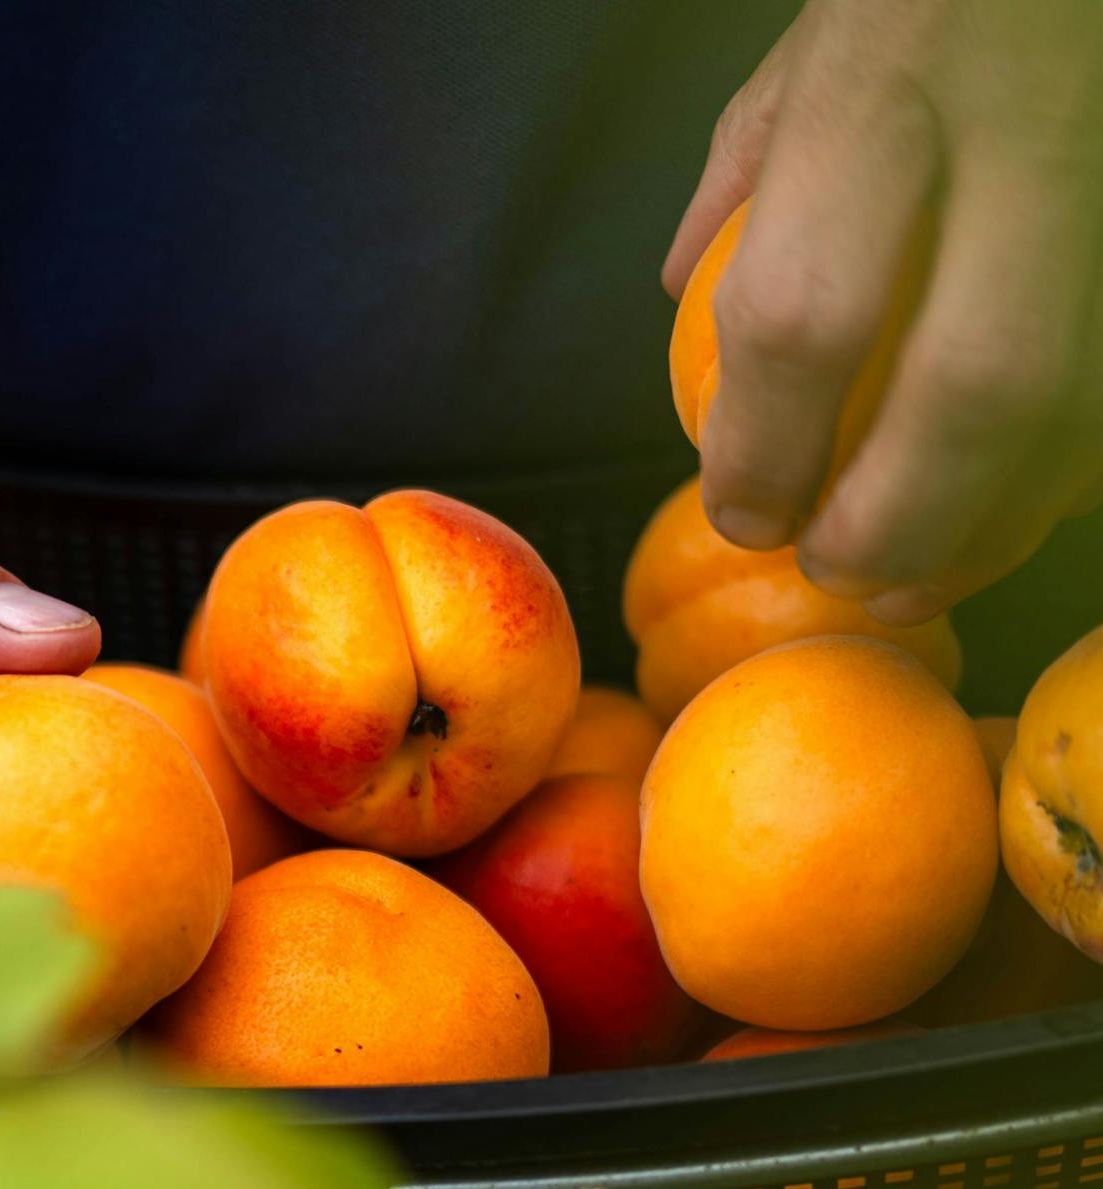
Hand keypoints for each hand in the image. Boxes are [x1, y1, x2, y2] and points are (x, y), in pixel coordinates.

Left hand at [665, 0, 1102, 625]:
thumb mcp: (817, 42)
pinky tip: (1015, 508)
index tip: (744, 516)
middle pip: (975, 385)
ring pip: (1081, 401)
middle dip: (896, 519)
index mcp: (888, 75)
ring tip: (915, 578)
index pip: (803, 312)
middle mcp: (1032, 122)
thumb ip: (749, 174)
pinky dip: (1073, 466)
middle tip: (836, 569)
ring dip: (997, 524)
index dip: (765, 451)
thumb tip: (681, 300)